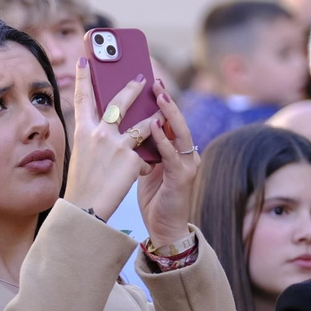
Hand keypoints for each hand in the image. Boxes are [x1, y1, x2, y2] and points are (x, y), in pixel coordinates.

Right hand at [61, 59, 156, 218]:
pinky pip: (144, 155)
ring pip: (144, 124)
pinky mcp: (131, 159)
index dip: (83, 78)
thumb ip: (96, 138)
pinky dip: (144, 163)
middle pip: (118, 103)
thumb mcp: (84, 155)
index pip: (82, 99)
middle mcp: (99, 134)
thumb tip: (110, 126)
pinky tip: (142, 171)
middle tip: (142, 77)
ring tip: (165, 108)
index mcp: (83, 132)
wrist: (86, 209)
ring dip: (157, 116)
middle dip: (132, 88)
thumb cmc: (83, 185)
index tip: (85, 60)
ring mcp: (116, 145)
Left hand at [136, 79, 200, 247]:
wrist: (164, 228)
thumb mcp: (147, 165)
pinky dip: (164, 140)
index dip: (161, 101)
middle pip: (177, 121)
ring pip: (181, 133)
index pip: (169, 120)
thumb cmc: (154, 196)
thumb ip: (143, 146)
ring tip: (159, 96)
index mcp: (176, 149)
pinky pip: (173, 156)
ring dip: (169, 114)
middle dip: (167, 100)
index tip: (149, 81)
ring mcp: (187, 165)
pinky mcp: (182, 178)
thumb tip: (123, 123)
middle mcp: (186, 153)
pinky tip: (152, 127)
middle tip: (155, 82)